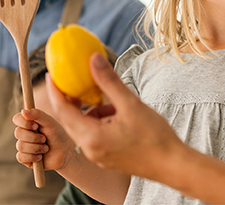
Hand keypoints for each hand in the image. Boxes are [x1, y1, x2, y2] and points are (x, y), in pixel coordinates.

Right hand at [13, 108, 75, 170]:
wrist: (65, 153)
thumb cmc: (58, 135)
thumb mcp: (50, 122)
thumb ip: (38, 115)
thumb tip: (23, 111)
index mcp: (29, 123)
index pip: (17, 119)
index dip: (24, 123)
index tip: (36, 126)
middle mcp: (24, 134)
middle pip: (18, 133)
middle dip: (33, 137)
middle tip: (45, 139)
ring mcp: (24, 146)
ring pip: (20, 146)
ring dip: (36, 148)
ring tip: (46, 148)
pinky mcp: (25, 158)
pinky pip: (21, 157)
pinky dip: (32, 157)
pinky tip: (40, 157)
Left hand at [46, 53, 184, 178]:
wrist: (172, 166)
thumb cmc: (154, 138)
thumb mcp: (131, 104)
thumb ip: (109, 81)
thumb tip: (93, 59)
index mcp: (91, 137)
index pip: (63, 110)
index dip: (56, 90)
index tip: (52, 74)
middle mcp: (90, 149)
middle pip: (71, 120)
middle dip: (72, 100)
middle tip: (76, 81)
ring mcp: (98, 156)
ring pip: (84, 128)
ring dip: (91, 112)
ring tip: (112, 102)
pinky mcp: (107, 159)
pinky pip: (94, 136)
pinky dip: (100, 122)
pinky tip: (119, 116)